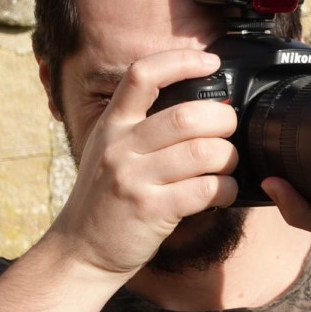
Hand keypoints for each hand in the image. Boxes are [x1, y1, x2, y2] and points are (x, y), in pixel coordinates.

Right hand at [50, 49, 238, 278]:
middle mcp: (120, 147)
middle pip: (187, 116)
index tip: (210, 62)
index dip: (181, 61)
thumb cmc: (107, 198)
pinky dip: (226, 189)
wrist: (81, 250)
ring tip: (227, 165)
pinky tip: (224, 192)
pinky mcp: (151, 211)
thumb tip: (205, 107)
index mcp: (112, 125)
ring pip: (203, 153)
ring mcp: (133, 179)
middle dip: (223, 120)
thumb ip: (144, 127)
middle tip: (229, 130)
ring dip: (228, 157)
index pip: (142, 75)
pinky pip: (205, 190)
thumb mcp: (110, 150)